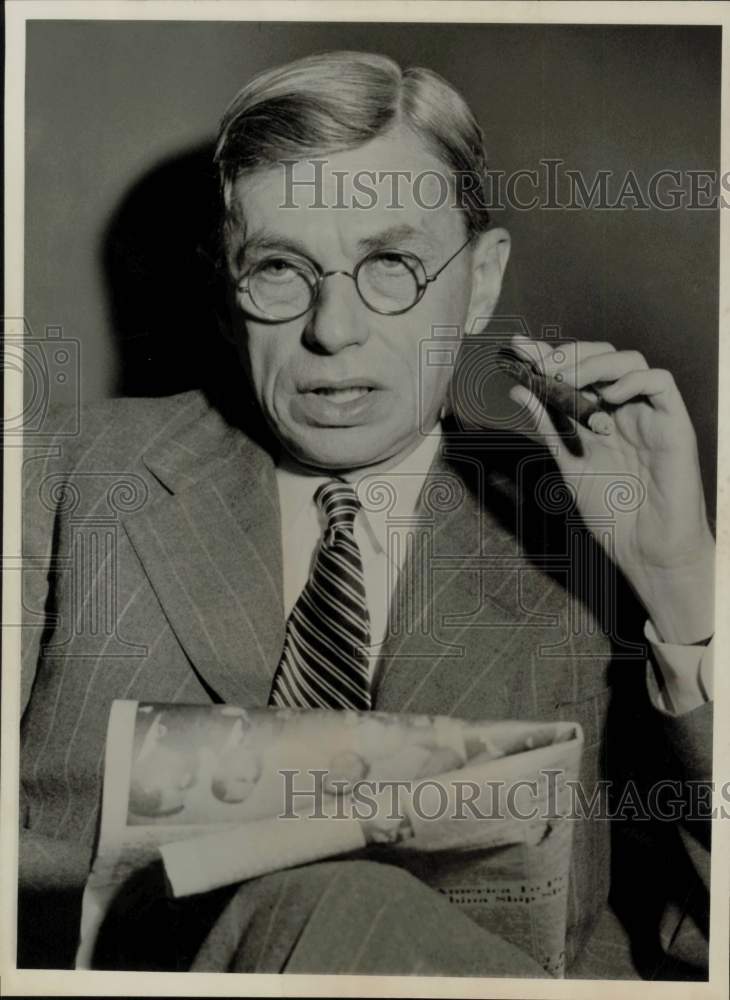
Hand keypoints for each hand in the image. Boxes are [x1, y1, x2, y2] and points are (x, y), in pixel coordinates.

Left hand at [508, 334, 714, 643]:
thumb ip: (549, 427)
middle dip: (569, 353)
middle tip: (541, 362)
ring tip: (566, 378)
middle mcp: (624, 409)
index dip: (547, 355)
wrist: (645, 551)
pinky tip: (608, 394)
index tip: (517, 348)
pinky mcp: (674, 424)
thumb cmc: (612, 513)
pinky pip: (661, 382)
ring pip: (630, 361)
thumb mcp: (569, 464)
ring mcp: (649, 414)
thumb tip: (518, 390)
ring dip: (595, 362)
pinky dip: (632, 380)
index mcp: (598, 417)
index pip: (574, 373)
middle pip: (602, 357)